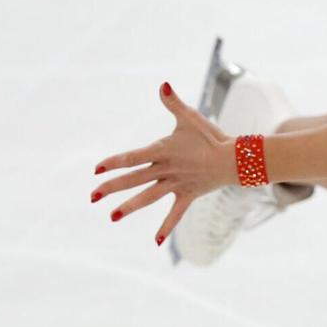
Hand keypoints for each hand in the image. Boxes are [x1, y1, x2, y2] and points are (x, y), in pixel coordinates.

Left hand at [91, 81, 236, 244]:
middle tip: (92, 196)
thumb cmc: (211, 136)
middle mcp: (166, 169)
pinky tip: (155, 242)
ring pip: (149, 197)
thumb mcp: (190, 118)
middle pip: (134, 179)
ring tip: (112, 217)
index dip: (114, 162)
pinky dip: (166, 227)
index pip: (133, 157)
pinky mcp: (188, 194)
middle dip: (112, 187)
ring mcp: (176, 184)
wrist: (234, 158)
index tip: (96, 169)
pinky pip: (175, 213)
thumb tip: (163, 84)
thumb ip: (173, 103)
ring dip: (130, 207)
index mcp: (163, 151)